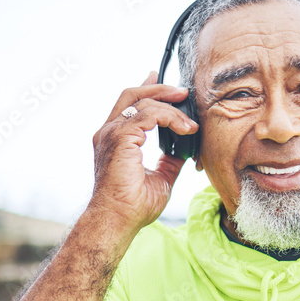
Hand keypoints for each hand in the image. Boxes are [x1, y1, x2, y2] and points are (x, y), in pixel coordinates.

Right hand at [89, 70, 197, 229]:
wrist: (118, 219)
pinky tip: (186, 129)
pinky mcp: (120, 137)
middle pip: (133, 94)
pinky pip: (149, 114)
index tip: (163, 81)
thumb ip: (170, 160)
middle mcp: (109, 132)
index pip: (129, 104)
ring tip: (190, 119)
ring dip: (171, 105)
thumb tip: (185, 150)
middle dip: (160, 88)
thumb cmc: (133, 205)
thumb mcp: (160, 177)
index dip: (146, 88)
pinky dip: (170, 117)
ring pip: (143, 102)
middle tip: (182, 91)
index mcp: (115, 139)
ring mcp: (112, 133)